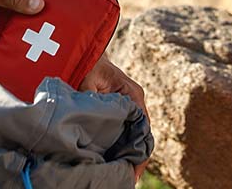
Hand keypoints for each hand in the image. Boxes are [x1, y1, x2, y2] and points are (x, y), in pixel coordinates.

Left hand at [80, 54, 149, 180]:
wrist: (87, 54)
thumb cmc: (89, 65)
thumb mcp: (88, 81)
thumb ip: (92, 100)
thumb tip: (93, 121)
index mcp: (133, 95)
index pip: (144, 127)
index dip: (140, 151)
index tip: (134, 171)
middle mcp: (135, 100)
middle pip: (142, 134)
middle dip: (136, 156)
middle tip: (128, 179)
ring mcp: (129, 105)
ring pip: (135, 133)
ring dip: (129, 152)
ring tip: (122, 174)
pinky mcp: (121, 109)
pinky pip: (126, 129)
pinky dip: (123, 144)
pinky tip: (115, 159)